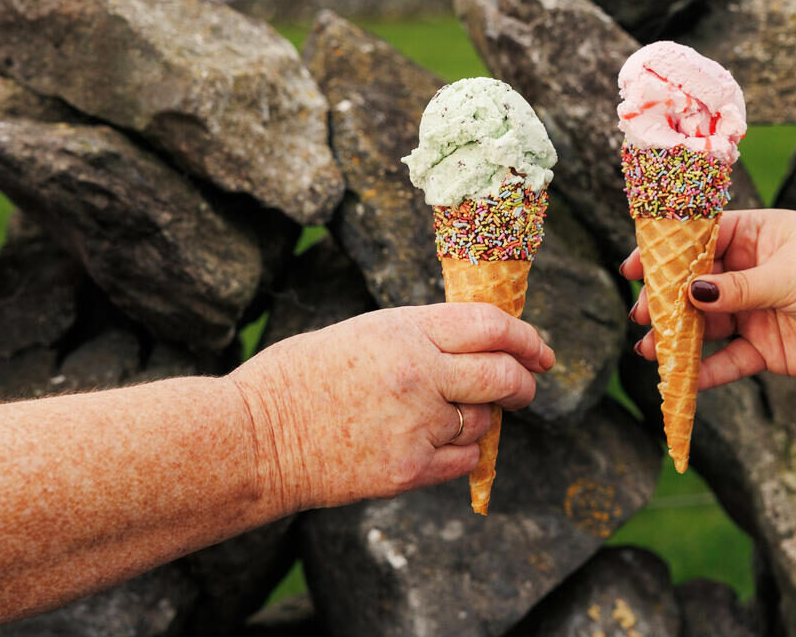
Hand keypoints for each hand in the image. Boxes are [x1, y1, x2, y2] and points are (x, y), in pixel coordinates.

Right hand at [230, 303, 553, 511]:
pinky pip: (464, 458)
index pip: (491, 327)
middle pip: (503, 376)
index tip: (540, 350)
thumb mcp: (365, 333)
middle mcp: (420, 374)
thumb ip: (423, 337)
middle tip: (526, 388)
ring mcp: (416, 424)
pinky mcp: (409, 468)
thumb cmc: (301, 377)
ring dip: (481, 417)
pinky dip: (462, 450)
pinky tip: (435, 442)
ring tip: (446, 414)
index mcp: (406, 331)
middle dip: (524, 383)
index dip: (526, 338)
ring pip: (483, 421)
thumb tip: (479, 346)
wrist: (255, 438)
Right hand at [623, 210, 795, 388]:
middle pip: (696, 286)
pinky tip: (682, 380)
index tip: (632, 268)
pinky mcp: (769, 349)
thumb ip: (738, 288)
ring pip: (706, 325)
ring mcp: (758, 311)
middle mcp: (753, 272)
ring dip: (678, 338)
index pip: (700, 240)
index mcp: (758, 236)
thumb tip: (690, 291)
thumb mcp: (791, 274)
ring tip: (650, 350)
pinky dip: (705, 371)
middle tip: (640, 316)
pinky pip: (728, 361)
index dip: (664, 254)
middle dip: (665, 301)